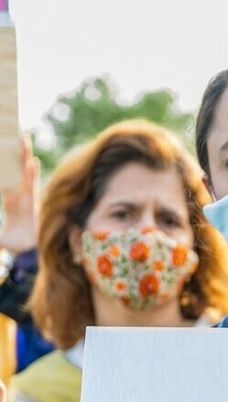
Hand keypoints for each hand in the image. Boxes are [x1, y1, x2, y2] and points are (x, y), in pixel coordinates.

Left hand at [0, 135, 39, 253]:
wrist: (27, 251)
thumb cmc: (12, 242)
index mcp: (9, 199)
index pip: (5, 176)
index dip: (3, 162)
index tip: (1, 145)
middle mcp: (19, 195)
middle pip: (16, 169)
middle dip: (15, 153)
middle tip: (13, 133)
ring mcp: (27, 197)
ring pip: (25, 172)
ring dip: (24, 156)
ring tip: (23, 140)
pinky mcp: (33, 202)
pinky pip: (33, 185)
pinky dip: (32, 174)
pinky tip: (31, 162)